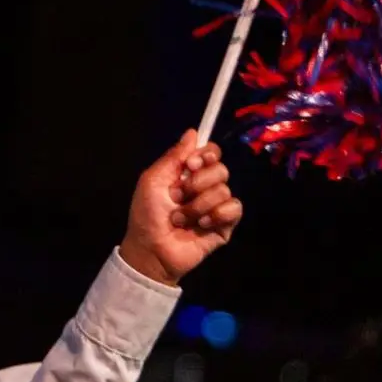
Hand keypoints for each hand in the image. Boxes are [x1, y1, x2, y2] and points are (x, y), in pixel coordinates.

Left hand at [120, 130, 243, 285]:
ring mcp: (216, 206)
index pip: (210, 153)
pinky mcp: (226, 224)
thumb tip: (193, 132)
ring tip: (181, 219)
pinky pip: (234, 208)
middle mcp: (204, 187)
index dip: (206, 155)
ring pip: (224, 189)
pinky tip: (201, 225)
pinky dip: (216, 215)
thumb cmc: (147, 215)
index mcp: (187, 174)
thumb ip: (173, 156)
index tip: (191, 165)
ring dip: (198, 205)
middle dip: (198, 183)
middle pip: (221, 169)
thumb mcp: (152, 180)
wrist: (151, 249)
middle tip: (178, 196)